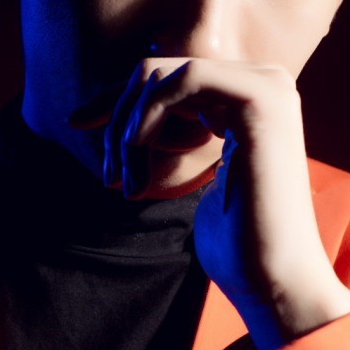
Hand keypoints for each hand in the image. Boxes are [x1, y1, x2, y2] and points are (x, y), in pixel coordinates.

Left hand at [81, 57, 349, 349]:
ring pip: (163, 76)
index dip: (118, 101)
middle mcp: (263, 83)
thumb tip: (124, 116)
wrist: (271, 276)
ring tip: (122, 180)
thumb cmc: (233, 239)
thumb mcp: (188, 173)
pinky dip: (146, 115)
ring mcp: (267, 87)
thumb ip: (172, 134)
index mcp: (248, 99)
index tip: (78, 123)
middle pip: (160, 72)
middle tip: (108, 174)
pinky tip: (137, 155)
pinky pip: (182, 81)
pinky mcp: (261, 100)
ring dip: (128, 128)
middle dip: (117, 118)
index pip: (167, 79)